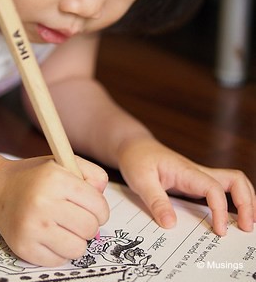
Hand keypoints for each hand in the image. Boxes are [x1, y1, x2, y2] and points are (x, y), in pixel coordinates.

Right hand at [0, 155, 108, 265]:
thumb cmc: (36, 178)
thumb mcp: (64, 163)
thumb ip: (91, 174)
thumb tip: (102, 196)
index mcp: (55, 179)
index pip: (97, 205)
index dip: (100, 209)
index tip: (94, 209)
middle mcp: (42, 203)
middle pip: (90, 228)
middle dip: (89, 224)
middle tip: (78, 218)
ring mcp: (32, 228)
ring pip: (78, 248)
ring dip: (76, 240)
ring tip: (65, 228)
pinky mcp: (24, 248)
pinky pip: (59, 260)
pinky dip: (60, 251)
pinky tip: (51, 236)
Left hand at [117, 136, 255, 235]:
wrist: (134, 146)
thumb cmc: (137, 159)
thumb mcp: (140, 180)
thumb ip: (155, 201)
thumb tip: (171, 225)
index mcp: (186, 171)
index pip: (214, 188)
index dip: (221, 209)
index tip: (220, 231)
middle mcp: (197, 172)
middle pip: (235, 180)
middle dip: (247, 202)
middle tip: (247, 228)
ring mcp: (198, 177)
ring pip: (232, 183)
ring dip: (244, 201)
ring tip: (246, 225)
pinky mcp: (195, 183)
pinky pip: (220, 190)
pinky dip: (231, 202)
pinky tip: (228, 219)